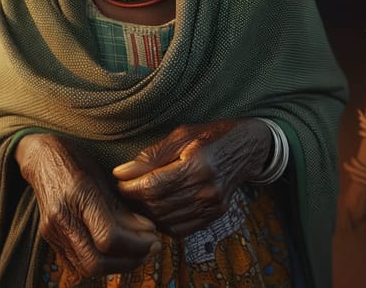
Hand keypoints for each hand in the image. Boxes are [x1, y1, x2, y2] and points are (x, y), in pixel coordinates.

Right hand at [15, 133, 159, 277]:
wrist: (42, 158)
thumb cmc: (76, 161)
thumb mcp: (103, 176)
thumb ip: (122, 207)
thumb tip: (146, 230)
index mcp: (78, 194)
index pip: (108, 236)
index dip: (135, 243)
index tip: (153, 236)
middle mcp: (61, 216)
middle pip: (96, 261)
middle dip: (129, 260)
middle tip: (150, 248)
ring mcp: (52, 231)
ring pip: (87, 268)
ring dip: (117, 266)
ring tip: (137, 252)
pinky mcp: (49, 240)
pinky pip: (77, 264)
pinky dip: (100, 264)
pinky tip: (116, 252)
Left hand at [112, 119, 271, 236]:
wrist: (246, 148)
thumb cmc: (211, 135)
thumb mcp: (181, 135)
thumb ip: (152, 155)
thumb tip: (122, 172)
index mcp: (199, 164)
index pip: (155, 185)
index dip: (131, 187)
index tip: (119, 180)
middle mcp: (208, 189)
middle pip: (160, 205)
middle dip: (136, 200)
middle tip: (124, 189)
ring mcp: (213, 206)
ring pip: (168, 221)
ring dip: (147, 213)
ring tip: (137, 199)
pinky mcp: (214, 216)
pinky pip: (181, 230)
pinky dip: (163, 223)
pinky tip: (156, 209)